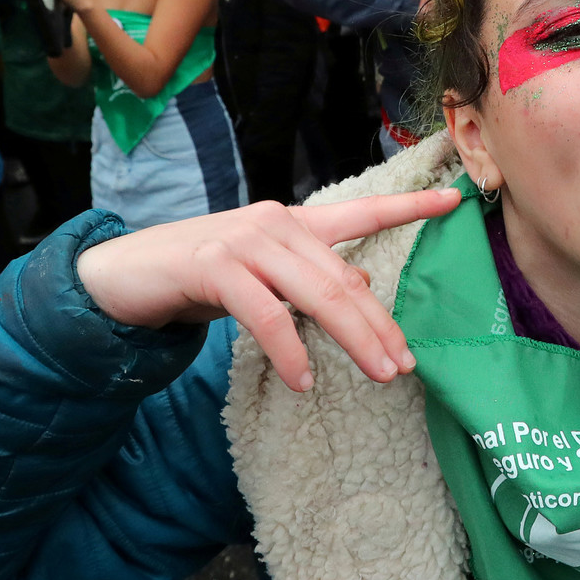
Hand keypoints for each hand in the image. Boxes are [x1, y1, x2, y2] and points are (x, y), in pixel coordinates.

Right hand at [76, 187, 463, 391]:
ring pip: (317, 294)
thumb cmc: (198, 276)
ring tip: (379, 374)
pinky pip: (265, 314)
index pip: (362, 211)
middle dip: (381, 323)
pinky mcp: (214, 266)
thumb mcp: (263, 278)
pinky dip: (289, 350)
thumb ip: (310, 277)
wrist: (123, 275)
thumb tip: (366, 281)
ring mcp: (245, 241)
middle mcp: (275, 224)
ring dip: (353, 338)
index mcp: (293, 224)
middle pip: (346, 277)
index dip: (410, 207)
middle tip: (406, 364)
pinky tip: (304, 379)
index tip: (456, 201)